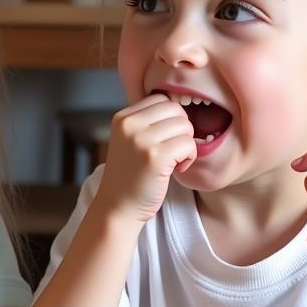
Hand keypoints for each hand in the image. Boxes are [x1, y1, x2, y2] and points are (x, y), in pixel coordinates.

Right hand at [95, 94, 196, 222]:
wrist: (118, 207)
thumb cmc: (130, 176)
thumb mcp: (130, 140)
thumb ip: (148, 122)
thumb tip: (180, 106)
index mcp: (122, 117)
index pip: (161, 99)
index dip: (171, 119)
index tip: (164, 139)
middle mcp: (130, 124)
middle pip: (176, 110)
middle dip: (181, 130)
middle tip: (172, 151)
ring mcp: (141, 140)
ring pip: (185, 126)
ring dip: (186, 145)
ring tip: (173, 161)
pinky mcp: (155, 157)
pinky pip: (189, 144)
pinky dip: (189, 158)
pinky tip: (176, 169)